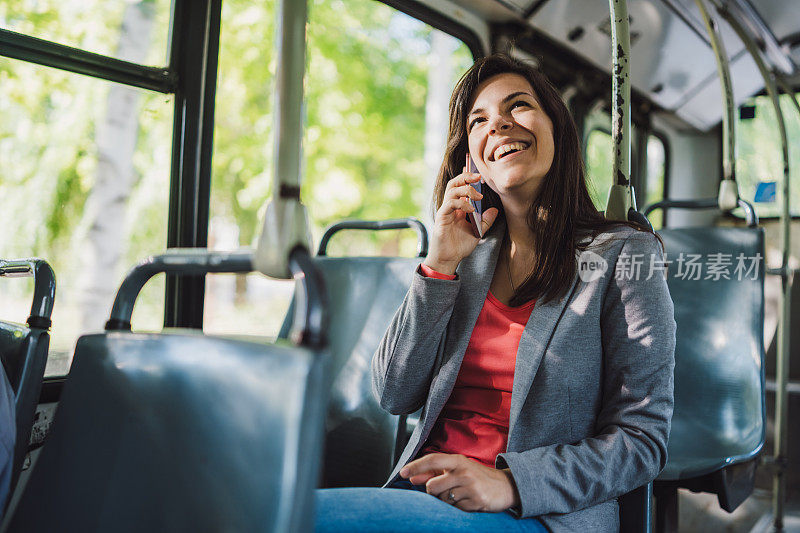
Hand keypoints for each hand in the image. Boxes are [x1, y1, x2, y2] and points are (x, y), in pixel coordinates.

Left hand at [399, 453, 519, 512]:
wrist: (505, 486)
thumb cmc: (476, 476)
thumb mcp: (457, 469)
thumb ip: (434, 472)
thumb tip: (411, 477)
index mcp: (458, 460)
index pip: (432, 460)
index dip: (415, 466)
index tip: (402, 473)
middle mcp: (464, 472)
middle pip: (432, 486)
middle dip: (433, 492)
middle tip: (444, 490)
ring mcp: (470, 487)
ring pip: (442, 499)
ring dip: (445, 501)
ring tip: (458, 495)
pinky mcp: (476, 502)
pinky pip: (455, 509)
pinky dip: (457, 508)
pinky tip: (466, 501)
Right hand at [424, 170, 498, 274]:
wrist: (449, 258)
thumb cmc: (460, 246)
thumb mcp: (478, 232)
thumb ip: (485, 220)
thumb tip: (495, 210)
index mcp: (458, 207)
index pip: (460, 186)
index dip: (467, 176)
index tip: (478, 172)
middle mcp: (450, 206)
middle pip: (454, 183)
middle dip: (466, 177)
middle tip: (479, 177)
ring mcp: (445, 210)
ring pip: (452, 190)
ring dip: (466, 189)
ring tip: (478, 196)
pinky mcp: (442, 217)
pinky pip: (450, 204)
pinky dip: (462, 203)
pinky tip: (471, 209)